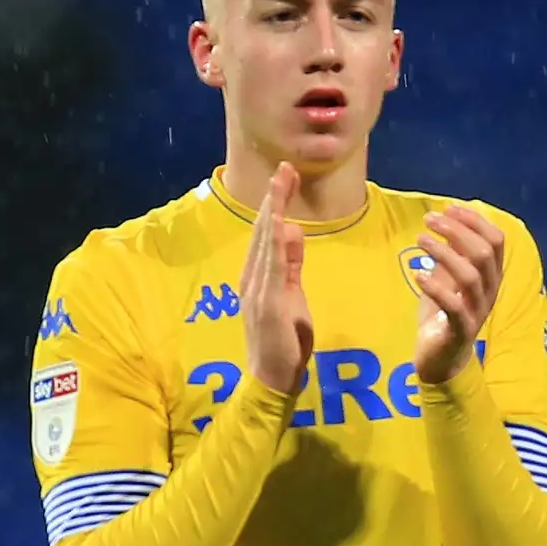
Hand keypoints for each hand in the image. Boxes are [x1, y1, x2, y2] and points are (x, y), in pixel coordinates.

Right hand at [240, 162, 313, 394]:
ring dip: (275, 212)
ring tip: (282, 183)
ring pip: (266, 243)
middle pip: (264, 230)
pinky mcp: (267, 305)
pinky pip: (273, 269)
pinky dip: (276, 244)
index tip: (286, 176)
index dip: (277, 202)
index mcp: (258, 274)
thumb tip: (294, 229)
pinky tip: (282, 224)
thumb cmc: (283, 340)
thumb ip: (292, 264)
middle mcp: (252, 277)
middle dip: (275, 198)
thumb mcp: (292, 294)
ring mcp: (257, 290)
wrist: (272, 378)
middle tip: (285, 168)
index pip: (268, 231)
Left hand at [413, 205, 504, 384]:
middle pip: (484, 253)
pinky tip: (419, 275)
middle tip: (429, 219)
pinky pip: (454, 306)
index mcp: (490, 277)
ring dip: (444, 253)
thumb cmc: (443, 314)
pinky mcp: (460, 330)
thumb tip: (446, 221)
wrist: (441, 359)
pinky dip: (436, 287)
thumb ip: (451, 255)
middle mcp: (489, 292)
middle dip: (457, 231)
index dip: (475, 221)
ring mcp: (477, 312)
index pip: (496, 241)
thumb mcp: (447, 279)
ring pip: (471, 276)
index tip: (449, 207)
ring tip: (420, 240)